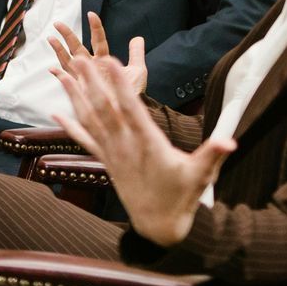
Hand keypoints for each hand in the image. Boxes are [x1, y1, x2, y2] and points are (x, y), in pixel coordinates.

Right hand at [47, 12, 146, 97]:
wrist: (129, 111)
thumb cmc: (133, 93)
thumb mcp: (138, 71)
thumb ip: (136, 54)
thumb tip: (138, 38)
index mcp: (104, 60)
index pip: (98, 40)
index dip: (95, 27)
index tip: (91, 14)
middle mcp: (92, 66)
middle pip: (77, 47)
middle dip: (68, 35)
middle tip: (57, 23)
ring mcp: (85, 77)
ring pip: (68, 60)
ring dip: (59, 50)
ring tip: (50, 38)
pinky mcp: (80, 88)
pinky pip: (67, 80)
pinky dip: (59, 75)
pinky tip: (52, 69)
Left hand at [50, 51, 232, 245]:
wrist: (158, 226)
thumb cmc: (182, 197)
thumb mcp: (201, 175)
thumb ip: (213, 155)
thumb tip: (230, 142)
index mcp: (148, 144)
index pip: (131, 108)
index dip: (120, 85)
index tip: (110, 63)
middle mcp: (125, 146)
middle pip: (105, 109)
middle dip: (92, 83)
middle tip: (79, 59)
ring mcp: (113, 154)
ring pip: (91, 120)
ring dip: (76, 98)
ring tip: (63, 76)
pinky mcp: (107, 162)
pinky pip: (85, 140)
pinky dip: (70, 127)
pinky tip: (56, 114)